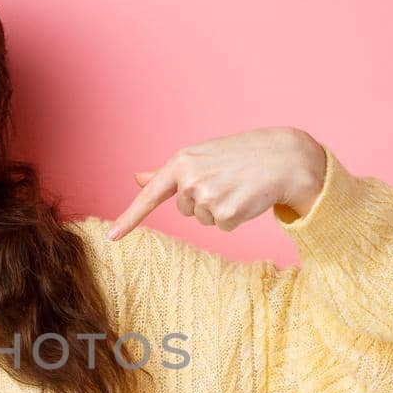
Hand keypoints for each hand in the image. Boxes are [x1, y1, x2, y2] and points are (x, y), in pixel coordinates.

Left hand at [105, 126, 325, 240]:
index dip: (128, 219)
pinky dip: (236, 217)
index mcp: (181, 163)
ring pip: (205, 220)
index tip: (110, 237)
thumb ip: (167, 173)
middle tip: (226, 180)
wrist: (282, 157)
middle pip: (186, 211)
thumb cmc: (238, 156)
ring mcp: (208, 197)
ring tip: (237, 186)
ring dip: (221, 209)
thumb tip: (137, 178)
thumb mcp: (199, 157)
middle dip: (205, 201)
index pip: (149, 196)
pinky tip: (247, 197)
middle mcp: (190, 179)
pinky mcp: (227, 212)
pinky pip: (224, 227)